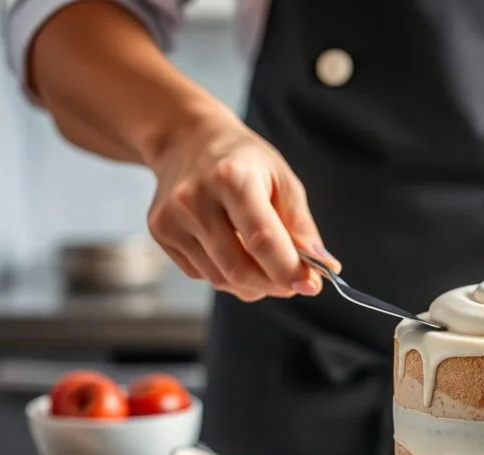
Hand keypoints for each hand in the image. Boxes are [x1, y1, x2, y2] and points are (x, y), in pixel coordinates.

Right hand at [146, 114, 339, 301]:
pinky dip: (227, 274)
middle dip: (272, 284)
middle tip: (292, 281)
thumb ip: (301, 227)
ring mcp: (172, 218)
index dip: (288, 270)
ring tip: (265, 264)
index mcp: (232, 178)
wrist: (186, 140)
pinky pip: (202, 274)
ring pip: (220, 279)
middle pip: (239, 268)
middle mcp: (195, 198)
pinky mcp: (160, 232)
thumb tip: (324, 268)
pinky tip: (233, 250)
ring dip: (252, 284)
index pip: (262, 239)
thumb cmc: (243, 161)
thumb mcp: (281, 180)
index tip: (310, 285)